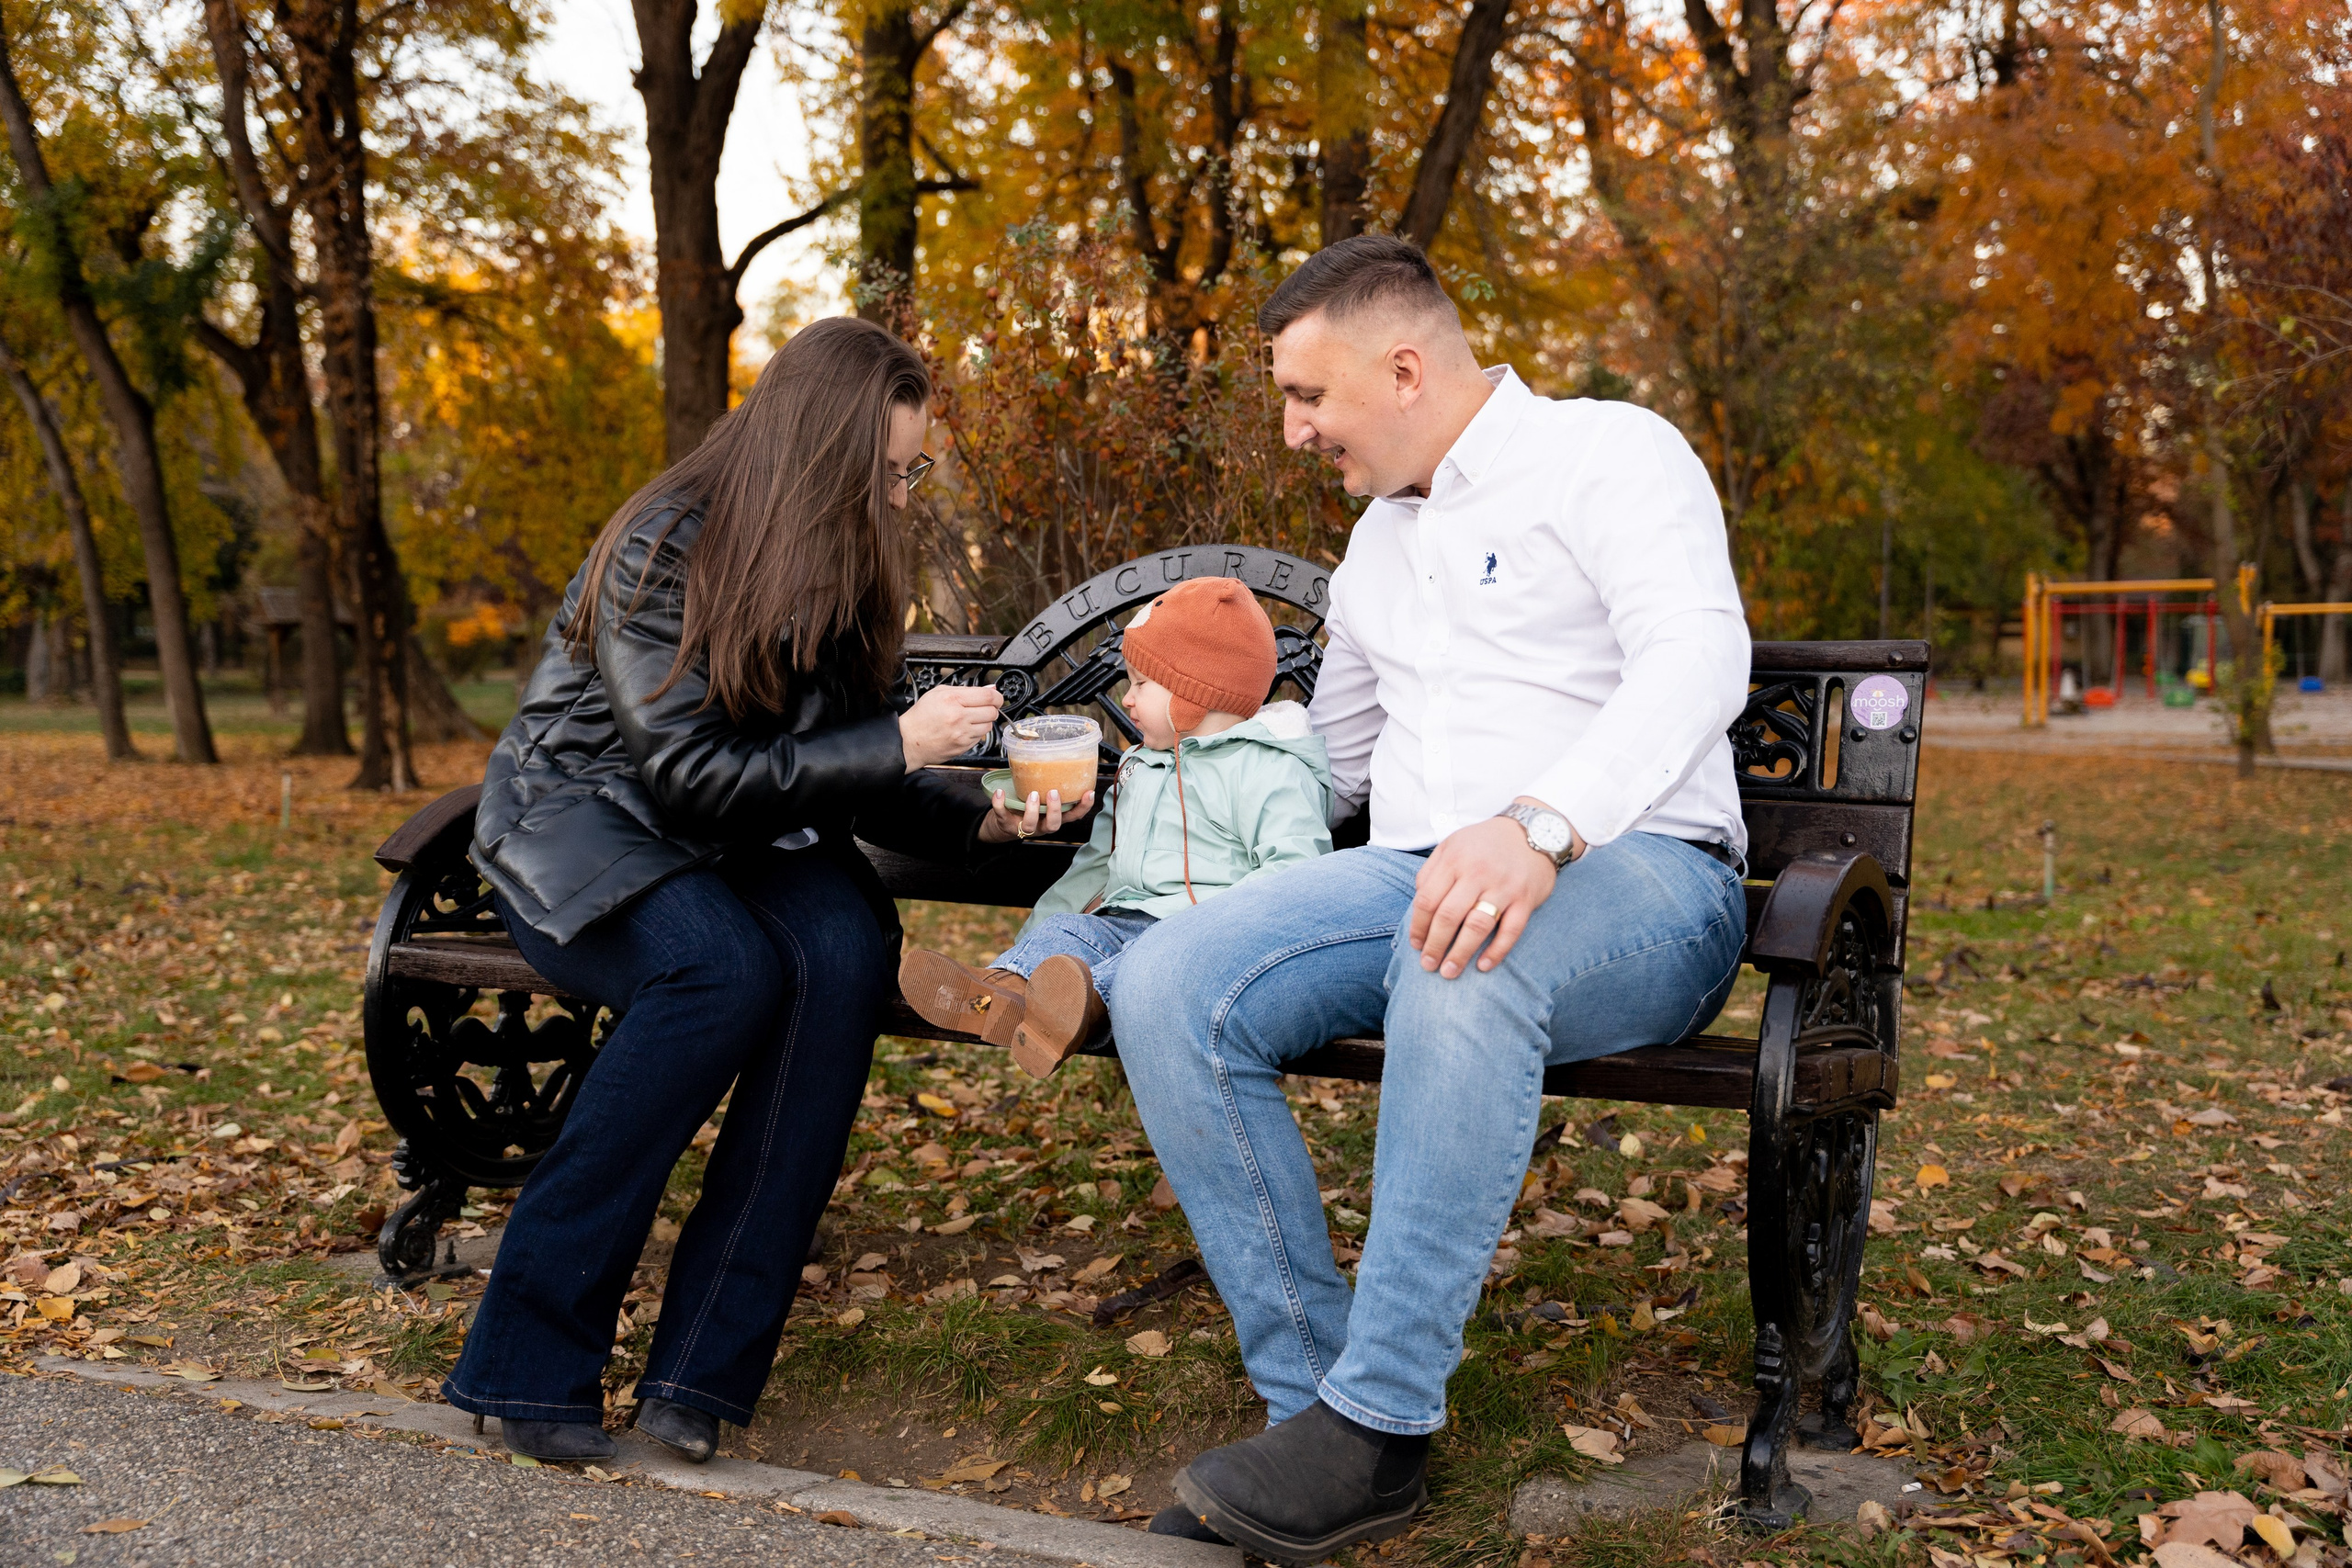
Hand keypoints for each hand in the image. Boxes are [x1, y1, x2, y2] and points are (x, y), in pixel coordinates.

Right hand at [899, 684, 1002, 770]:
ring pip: (988, 726)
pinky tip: (962, 730)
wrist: (909, 741)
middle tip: (982, 708)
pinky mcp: (963, 746)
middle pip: (992, 712)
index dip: (997, 697)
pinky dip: (975, 733)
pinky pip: (979, 738)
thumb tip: (989, 689)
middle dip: (991, 709)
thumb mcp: (939, 693)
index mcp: (953, 699)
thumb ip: (965, 689)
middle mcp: (959, 717)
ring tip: (969, 719)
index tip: (996, 698)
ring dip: (983, 722)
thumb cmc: (921, 717)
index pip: (988, 696)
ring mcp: (962, 734)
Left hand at [978, 786, 1096, 843]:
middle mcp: (1041, 824)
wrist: (1004, 822)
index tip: (1089, 793)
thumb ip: (1051, 783)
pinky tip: (1000, 792)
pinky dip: (1000, 804)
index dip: (1083, 807)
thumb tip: (1057, 752)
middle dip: (1054, 810)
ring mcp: (1024, 826)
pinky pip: (1002, 816)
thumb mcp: (1043, 797)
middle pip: (1053, 825)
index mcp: (1054, 817)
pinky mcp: (1006, 824)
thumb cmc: (1028, 806)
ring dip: (1031, 810)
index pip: (1073, 816)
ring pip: (1030, 825)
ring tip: (1032, 793)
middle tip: (1053, 792)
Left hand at [1408, 815, 1559, 978]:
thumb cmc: (1486, 843)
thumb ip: (1431, 871)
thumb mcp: (1452, 845)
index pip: (1428, 899)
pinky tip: (1483, 966)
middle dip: (1435, 945)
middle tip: (1428, 965)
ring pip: (1477, 926)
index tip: (1416, 945)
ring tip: (1449, 972)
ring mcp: (1504, 887)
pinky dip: (1497, 951)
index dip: (1419, 926)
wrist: (1533, 830)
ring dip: (1460, 953)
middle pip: (1449, 916)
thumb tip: (1419, 905)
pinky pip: (1511, 931)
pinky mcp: (1526, 899)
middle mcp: (1478, 873)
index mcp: (1455, 859)